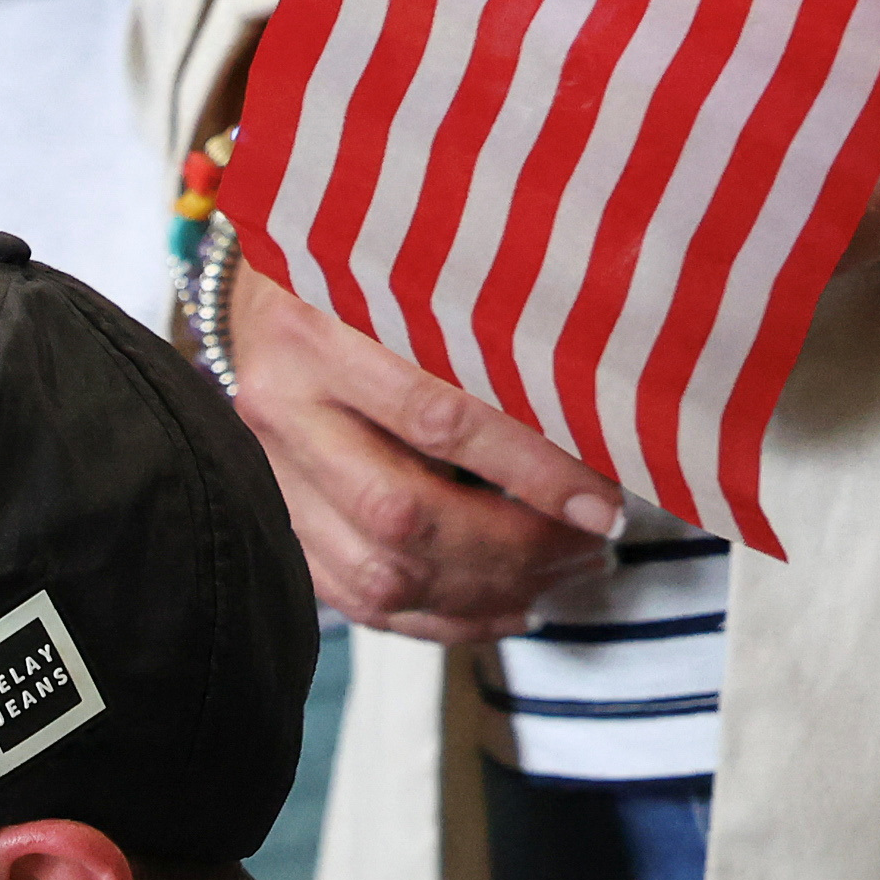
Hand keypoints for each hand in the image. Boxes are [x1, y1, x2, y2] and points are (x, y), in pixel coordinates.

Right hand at [221, 262, 629, 637]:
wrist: (273, 287)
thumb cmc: (377, 262)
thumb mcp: (433, 263)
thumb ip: (502, 322)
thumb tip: (612, 409)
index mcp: (322, 329)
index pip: (441, 419)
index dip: (532, 470)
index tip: (605, 501)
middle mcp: (283, 407)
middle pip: (401, 514)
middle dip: (511, 546)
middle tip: (590, 546)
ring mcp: (266, 474)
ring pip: (376, 572)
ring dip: (480, 589)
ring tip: (558, 576)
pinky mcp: (275, 518)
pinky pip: (353, 597)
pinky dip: (436, 617)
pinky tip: (502, 606)